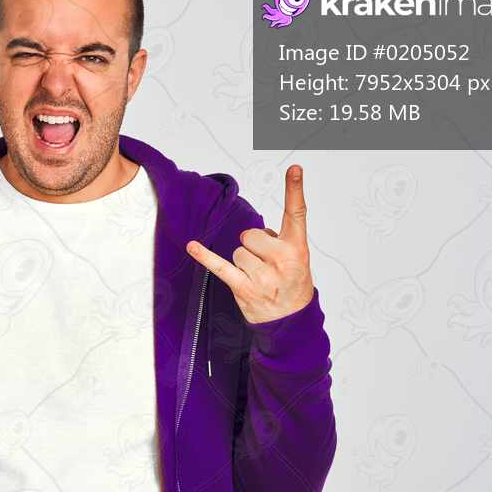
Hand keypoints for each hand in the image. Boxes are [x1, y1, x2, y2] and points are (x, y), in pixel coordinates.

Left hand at [187, 165, 312, 323]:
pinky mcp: (243, 287)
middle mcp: (281, 259)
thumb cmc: (293, 287)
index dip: (295, 189)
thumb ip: (280, 241)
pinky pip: (220, 266)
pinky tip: (192, 247)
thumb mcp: (299, 261)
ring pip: (238, 251)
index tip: (294, 169)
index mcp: (297, 248)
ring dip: (243, 263)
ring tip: (258, 278)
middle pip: (251, 234)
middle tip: (267, 266)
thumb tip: (255, 232)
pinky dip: (204, 257)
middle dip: (254, 247)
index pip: (297, 213)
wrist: (292, 322)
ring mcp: (262, 275)